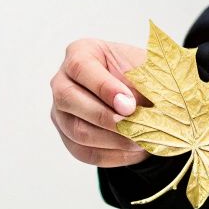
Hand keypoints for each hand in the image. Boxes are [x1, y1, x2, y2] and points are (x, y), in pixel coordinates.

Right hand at [50, 38, 149, 167]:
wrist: (143, 93)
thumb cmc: (142, 74)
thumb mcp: (147, 68)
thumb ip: (143, 80)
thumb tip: (136, 106)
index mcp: (80, 52)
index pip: (81, 68)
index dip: (104, 87)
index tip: (130, 105)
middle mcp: (62, 81)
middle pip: (69, 100)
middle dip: (106, 117)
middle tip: (136, 127)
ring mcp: (61, 111)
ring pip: (77, 131)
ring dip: (112, 140)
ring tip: (141, 140)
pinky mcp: (68, 136)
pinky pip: (84, 152)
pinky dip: (112, 155)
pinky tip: (135, 151)